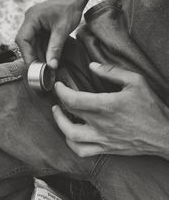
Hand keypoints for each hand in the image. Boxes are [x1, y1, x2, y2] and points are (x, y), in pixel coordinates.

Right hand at [16, 0, 82, 68]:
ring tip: (46, 68)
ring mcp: (35, 24)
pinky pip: (39, 42)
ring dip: (39, 55)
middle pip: (26, 43)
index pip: (22, 39)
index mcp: (32, 18)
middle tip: (41, 71)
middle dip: (34, 57)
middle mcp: (30, 21)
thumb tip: (51, 65)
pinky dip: (44, 51)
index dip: (27, 55)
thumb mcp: (62, 30)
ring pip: (33, 44)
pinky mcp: (40, 28)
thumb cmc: (69, 9)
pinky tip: (49, 59)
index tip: (33, 67)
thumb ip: (55, 48)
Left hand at [52, 63, 168, 157]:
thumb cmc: (150, 107)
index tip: (58, 85)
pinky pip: (82, 151)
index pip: (73, 99)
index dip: (61, 91)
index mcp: (107, 105)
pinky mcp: (106, 148)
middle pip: (69, 113)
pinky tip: (70, 135)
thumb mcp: (135, 81)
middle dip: (60, 102)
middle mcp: (101, 123)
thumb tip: (92, 66)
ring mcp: (102, 138)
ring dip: (60, 124)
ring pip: (71, 136)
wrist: (163, 134)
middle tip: (59, 95)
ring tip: (58, 113)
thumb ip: (112, 71)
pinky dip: (71, 144)